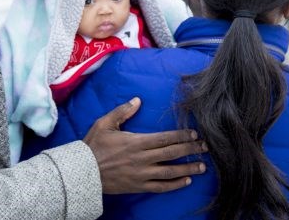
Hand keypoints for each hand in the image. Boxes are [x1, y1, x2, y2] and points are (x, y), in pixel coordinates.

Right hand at [83, 97, 207, 193]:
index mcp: (136, 142)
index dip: (181, 136)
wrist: (83, 172)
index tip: (194, 134)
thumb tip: (138, 100)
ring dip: (188, 169)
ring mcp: (141, 174)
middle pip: (172, 153)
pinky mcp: (138, 186)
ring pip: (170, 172)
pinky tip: (186, 181)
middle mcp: (142, 158)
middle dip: (191, 150)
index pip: (165, 138)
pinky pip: (160, 187)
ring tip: (202, 166)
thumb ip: (122, 111)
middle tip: (206, 147)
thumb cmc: (93, 146)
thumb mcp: (104, 123)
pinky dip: (175, 185)